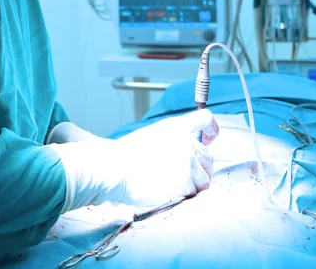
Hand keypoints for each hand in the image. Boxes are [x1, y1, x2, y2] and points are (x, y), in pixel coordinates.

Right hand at [48, 111, 218, 210]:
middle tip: (184, 174)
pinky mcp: (186, 181)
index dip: (211, 129)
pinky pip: (195, 192)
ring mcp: (188, 161)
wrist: (113, 170)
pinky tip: (169, 192)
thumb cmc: (118, 156)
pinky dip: (185, 195)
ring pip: (204, 177)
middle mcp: (185, 141)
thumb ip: (161, 140)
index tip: (210, 136)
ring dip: (193, 183)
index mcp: (174, 126)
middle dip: (201, 166)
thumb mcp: (139, 138)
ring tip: (171, 185)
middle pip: (208, 155)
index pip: (204, 119)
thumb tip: (104, 137)